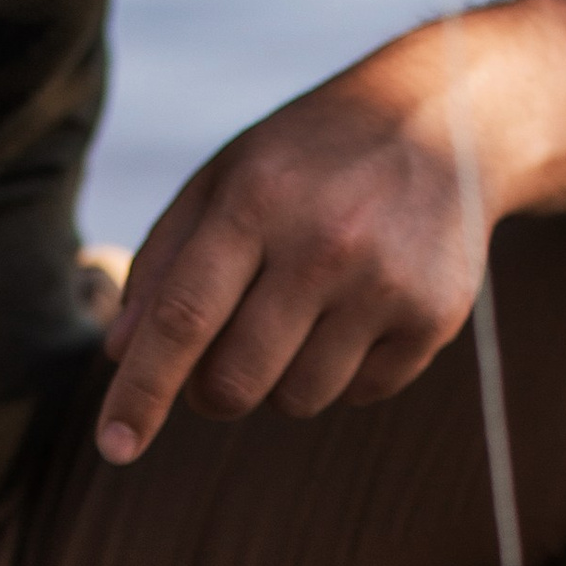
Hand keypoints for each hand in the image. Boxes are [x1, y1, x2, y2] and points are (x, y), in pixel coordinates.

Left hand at [93, 28, 489, 465]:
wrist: (451, 118)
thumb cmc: (311, 157)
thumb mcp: (228, 177)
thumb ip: (166, 259)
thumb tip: (121, 354)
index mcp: (257, 200)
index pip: (182, 317)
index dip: (142, 392)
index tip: (114, 448)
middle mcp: (323, 243)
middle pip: (234, 383)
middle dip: (213, 390)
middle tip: (225, 355)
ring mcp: (384, 285)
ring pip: (297, 400)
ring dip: (283, 378)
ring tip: (307, 310)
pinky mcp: (434, 317)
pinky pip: (360, 394)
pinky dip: (346, 370)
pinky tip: (361, 308)